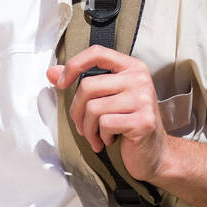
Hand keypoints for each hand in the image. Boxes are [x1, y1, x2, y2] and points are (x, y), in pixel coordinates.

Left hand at [46, 45, 168, 183]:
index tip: (61, 83)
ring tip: (96, 135)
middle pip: (88, 86)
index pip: (97, 53)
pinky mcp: (144, 120)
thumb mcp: (105, 98)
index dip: (73, 65)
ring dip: (88, 128)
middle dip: (76, 111)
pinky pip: (105, 124)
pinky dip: (101, 136)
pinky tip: (109, 139)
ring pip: (93, 108)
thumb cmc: (128, 123)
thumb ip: (80, 82)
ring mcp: (144, 99)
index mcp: (131, 67)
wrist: (154, 153)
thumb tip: (52, 72)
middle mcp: (140, 79)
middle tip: (81, 125)